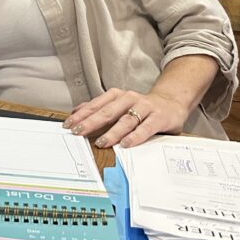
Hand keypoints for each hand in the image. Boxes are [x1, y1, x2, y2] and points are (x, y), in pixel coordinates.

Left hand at [62, 88, 189, 148]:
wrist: (171, 102)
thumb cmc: (140, 107)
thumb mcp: (118, 105)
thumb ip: (98, 108)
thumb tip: (75, 112)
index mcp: (117, 95)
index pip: (96, 105)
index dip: (82, 115)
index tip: (68, 125)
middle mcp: (129, 98)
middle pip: (107, 111)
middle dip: (91, 122)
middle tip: (78, 132)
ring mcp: (144, 107)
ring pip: (126, 120)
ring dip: (113, 132)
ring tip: (102, 142)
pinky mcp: (158, 117)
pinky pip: (145, 128)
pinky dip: (135, 136)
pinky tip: (126, 144)